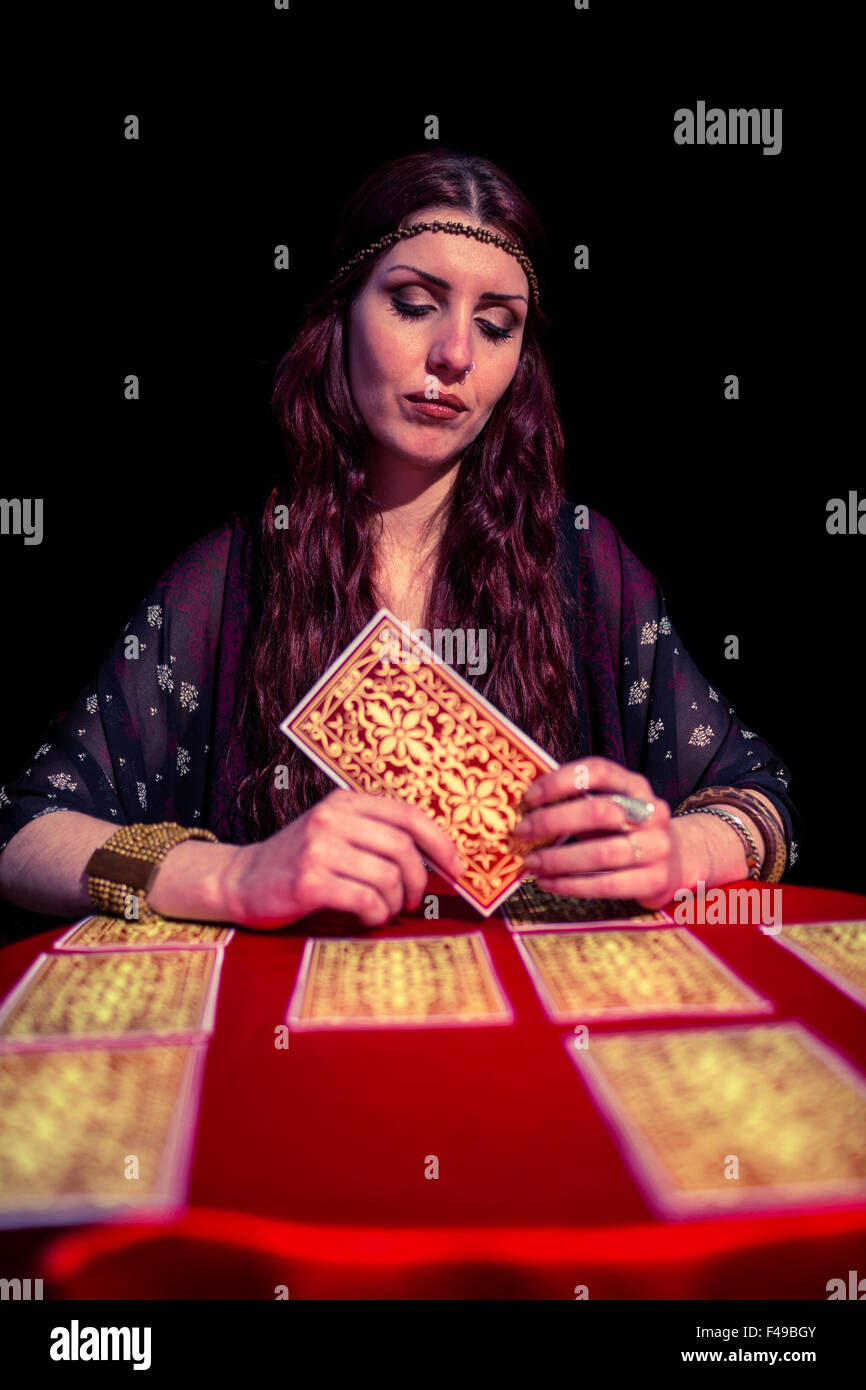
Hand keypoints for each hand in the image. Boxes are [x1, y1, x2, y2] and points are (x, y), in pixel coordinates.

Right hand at [223, 789, 465, 929]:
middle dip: (420, 881)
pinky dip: (376, 915)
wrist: (241, 881)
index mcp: (344, 802)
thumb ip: (374, 834)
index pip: (409, 814)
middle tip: (414, 901)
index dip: (441, 842)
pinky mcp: (309, 881)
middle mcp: (332, 819)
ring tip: (384, 910)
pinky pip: (366, 900)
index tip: (457, 868)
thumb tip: (435, 856)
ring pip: (388, 877)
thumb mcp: (334, 832)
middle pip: (404, 848)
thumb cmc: (298, 862)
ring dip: (395, 903)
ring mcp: (319, 849)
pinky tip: (366, 917)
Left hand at [513, 756, 678, 907]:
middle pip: (598, 812)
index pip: (598, 771)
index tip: (529, 797)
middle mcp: (651, 812)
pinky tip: (547, 883)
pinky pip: (606, 885)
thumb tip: (524, 808)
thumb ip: (577, 802)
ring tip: (530, 862)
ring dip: (558, 860)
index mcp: (635, 785)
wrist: (677, 861)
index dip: (560, 781)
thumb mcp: (609, 806)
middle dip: (552, 822)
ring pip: (601, 853)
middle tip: (521, 832)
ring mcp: (658, 847)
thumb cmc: (626, 830)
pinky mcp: (655, 880)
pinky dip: (570, 885)